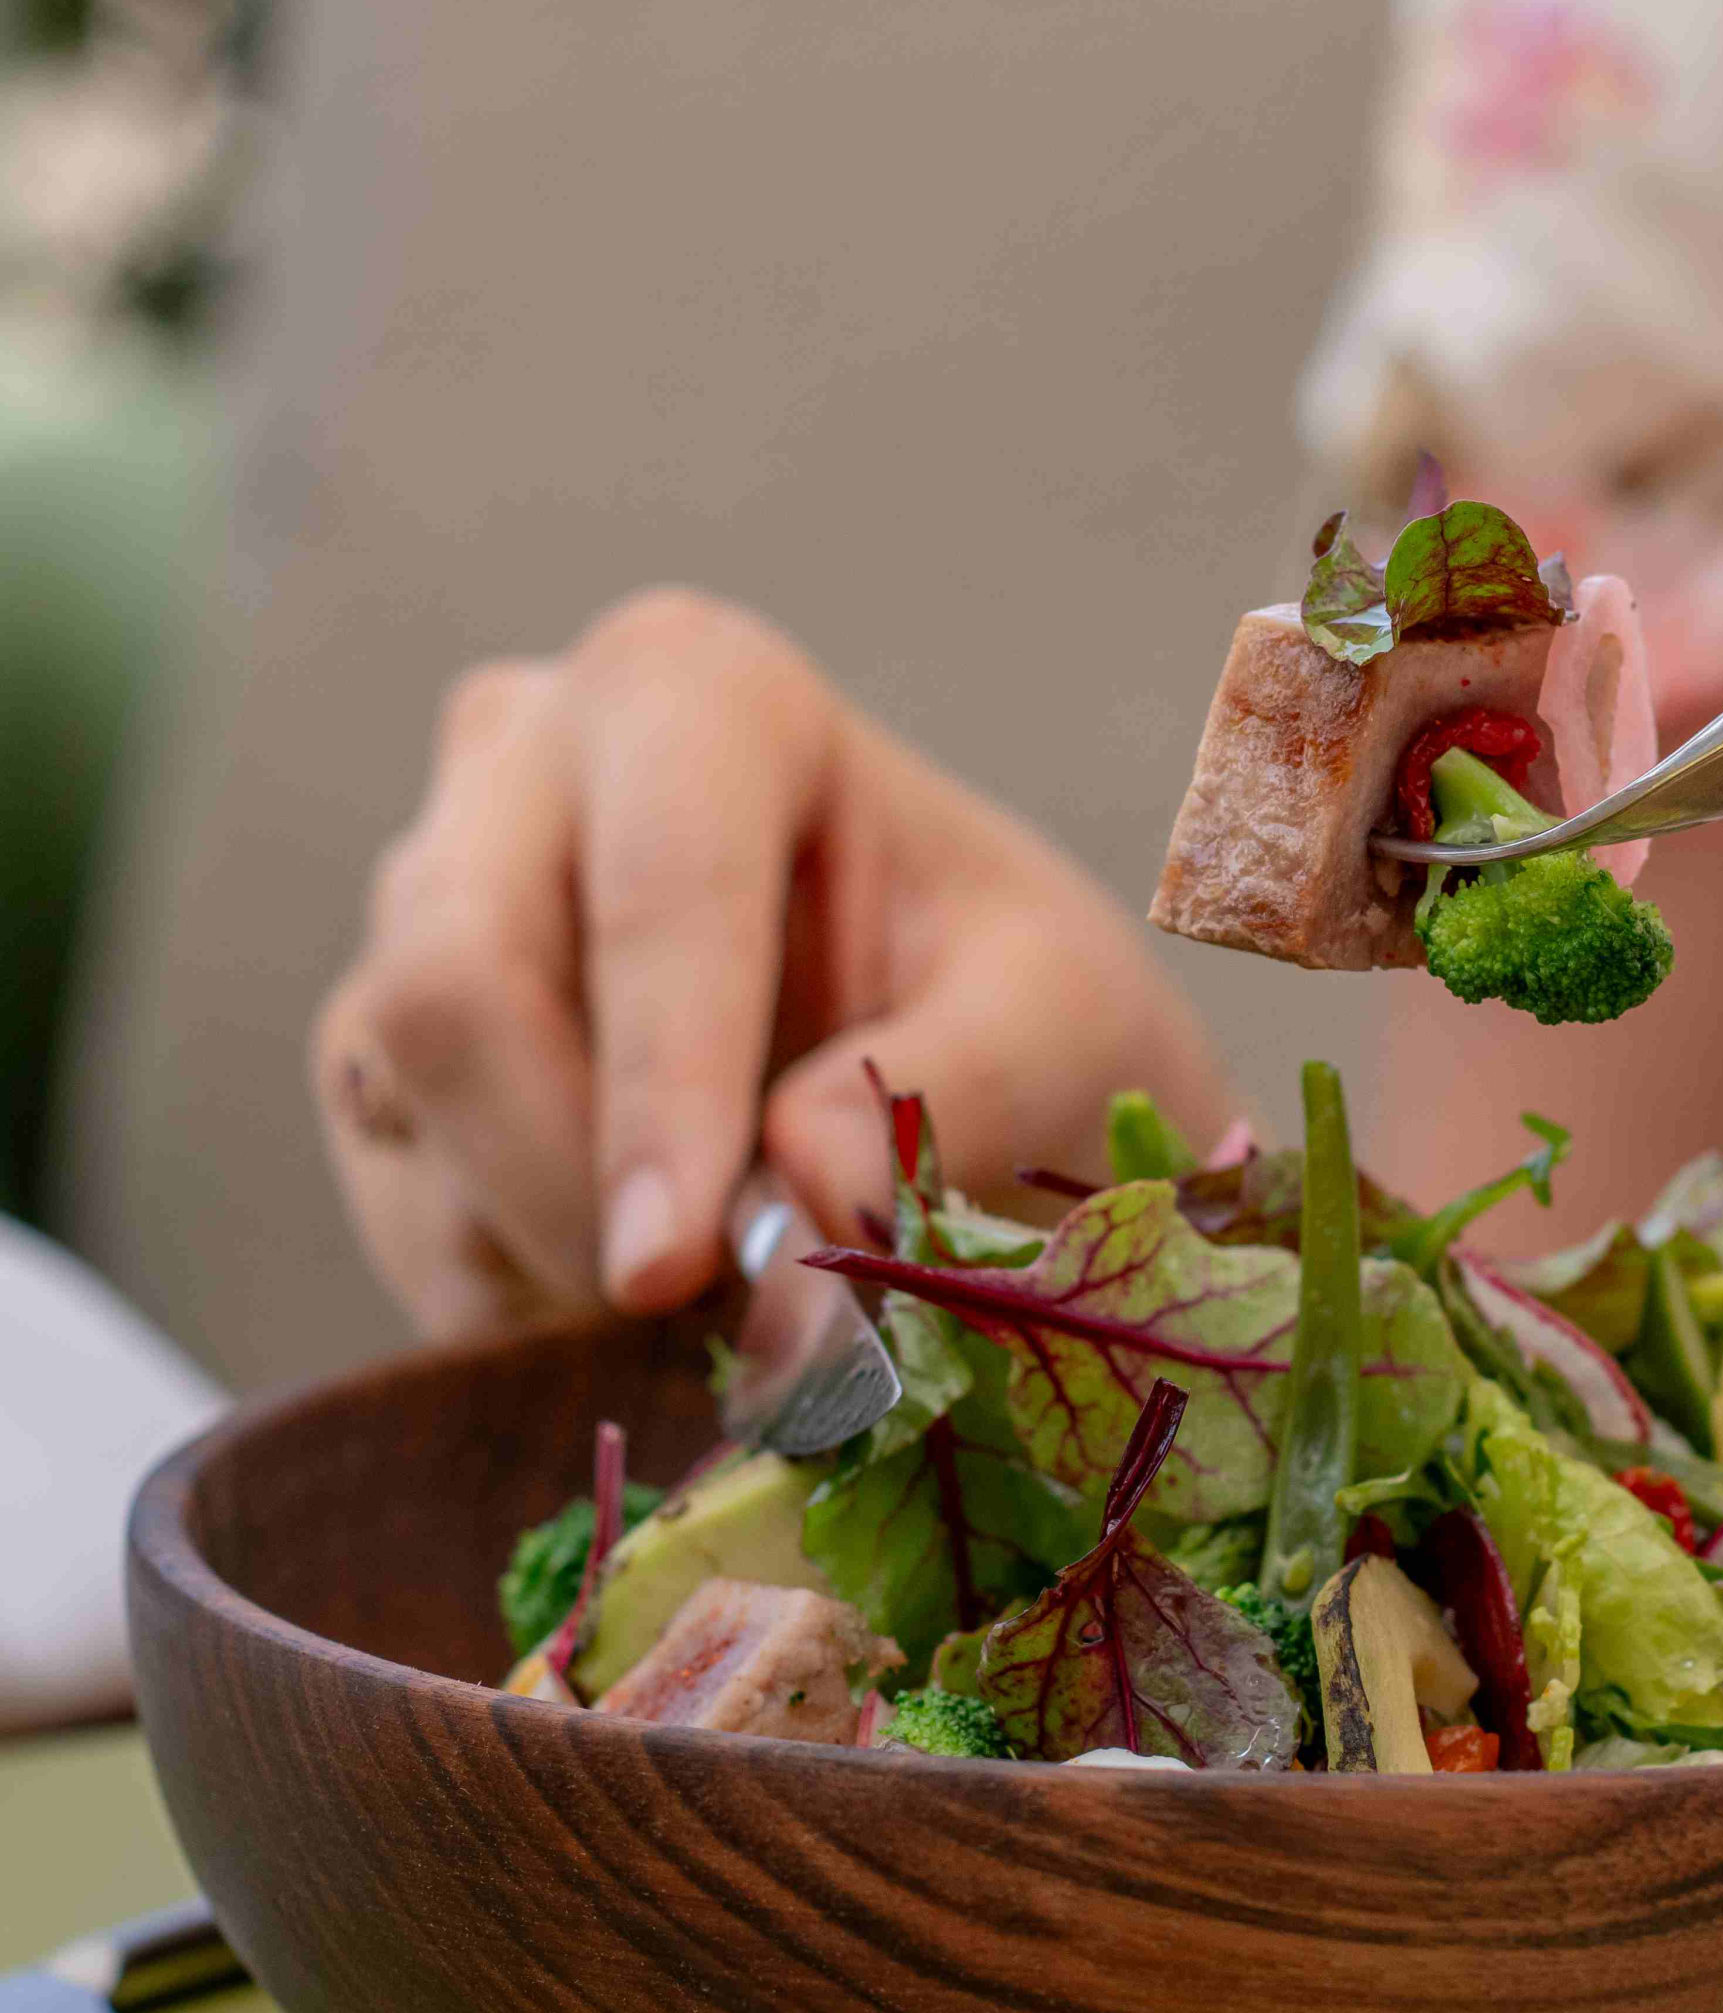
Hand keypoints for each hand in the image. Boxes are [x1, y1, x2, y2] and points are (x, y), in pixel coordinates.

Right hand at [314, 590, 1238, 1341]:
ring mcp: (422, 895)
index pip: (650, 896)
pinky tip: (637, 1284)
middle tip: (701, 1317)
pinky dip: (516, 1291)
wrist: (952, 1052)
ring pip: (410, 1110)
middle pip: (456, 991)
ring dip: (555, 1257)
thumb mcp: (1057, 1028)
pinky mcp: (374, 1043)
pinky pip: (399, 1197)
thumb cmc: (1011, 1006)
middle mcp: (522, 757)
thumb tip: (800, 1196)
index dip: (656, 1094)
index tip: (673, 1267)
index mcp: (697, 695)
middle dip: (573, 1192)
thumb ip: (949, 1096)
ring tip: (715, 1297)